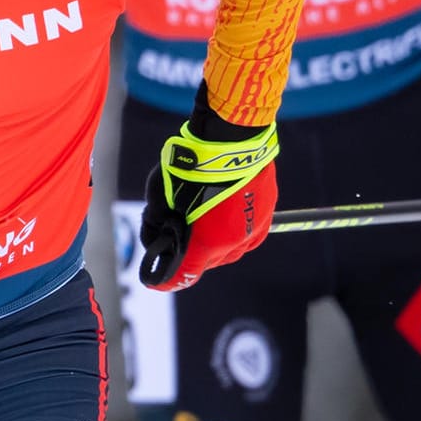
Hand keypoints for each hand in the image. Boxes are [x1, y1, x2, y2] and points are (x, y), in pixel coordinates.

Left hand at [138, 117, 277, 291]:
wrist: (231, 139)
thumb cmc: (190, 165)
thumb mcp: (160, 195)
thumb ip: (156, 222)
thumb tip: (157, 235)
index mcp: (207, 243)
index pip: (184, 274)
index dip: (167, 279)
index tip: (156, 280)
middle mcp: (233, 245)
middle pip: (205, 262)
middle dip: (189, 253)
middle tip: (174, 234)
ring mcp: (253, 231)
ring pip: (227, 251)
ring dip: (211, 243)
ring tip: (199, 220)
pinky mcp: (265, 216)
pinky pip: (245, 236)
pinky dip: (230, 231)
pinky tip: (219, 216)